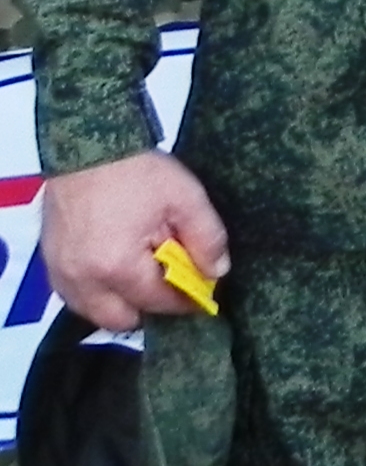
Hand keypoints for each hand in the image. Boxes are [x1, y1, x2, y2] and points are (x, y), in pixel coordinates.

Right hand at [40, 151, 229, 330]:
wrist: (88, 145)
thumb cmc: (138, 171)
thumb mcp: (186, 198)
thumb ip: (207, 238)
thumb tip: (217, 273)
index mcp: (117, 267)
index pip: (158, 302)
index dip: (186, 301)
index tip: (204, 295)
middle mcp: (83, 280)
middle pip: (122, 320)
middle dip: (150, 307)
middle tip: (170, 281)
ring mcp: (61, 273)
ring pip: (95, 312)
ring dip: (122, 302)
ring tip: (144, 272)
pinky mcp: (50, 263)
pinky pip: (75, 296)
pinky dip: (98, 292)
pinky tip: (117, 267)